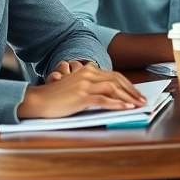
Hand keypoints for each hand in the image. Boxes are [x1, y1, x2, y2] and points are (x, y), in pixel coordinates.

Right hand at [17, 64, 146, 118]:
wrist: (37, 100)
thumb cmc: (56, 97)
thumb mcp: (76, 87)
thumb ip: (92, 87)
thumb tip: (113, 95)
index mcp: (88, 70)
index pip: (114, 75)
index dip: (129, 85)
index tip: (138, 94)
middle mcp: (87, 74)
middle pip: (117, 81)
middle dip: (132, 91)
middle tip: (143, 100)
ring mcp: (84, 85)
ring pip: (113, 89)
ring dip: (128, 98)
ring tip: (138, 105)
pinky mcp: (80, 97)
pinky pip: (103, 100)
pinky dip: (117, 104)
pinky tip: (125, 108)